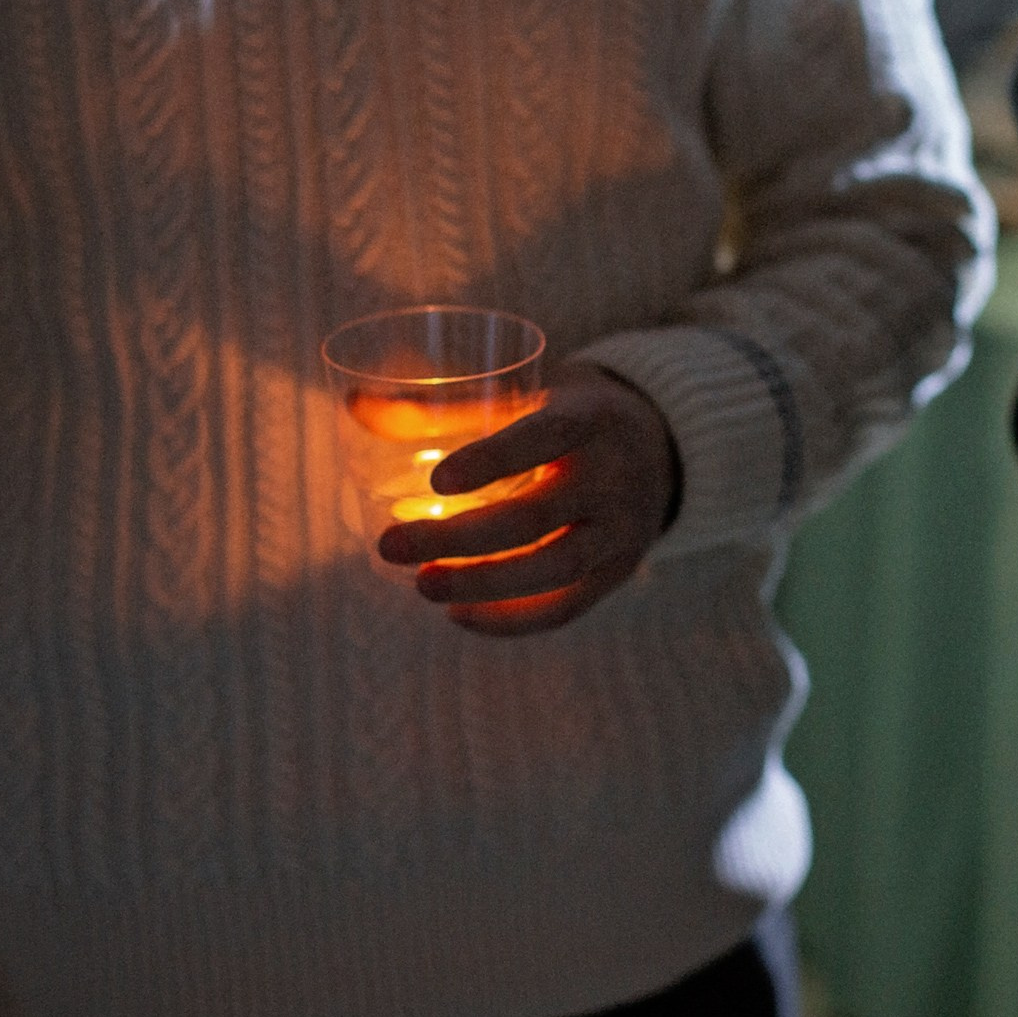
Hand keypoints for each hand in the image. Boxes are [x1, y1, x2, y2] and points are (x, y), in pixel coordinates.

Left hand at [378, 361, 678, 636]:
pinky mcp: (618, 573)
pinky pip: (565, 608)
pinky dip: (510, 619)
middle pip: (538, 516)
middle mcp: (615, 478)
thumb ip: (450, 407)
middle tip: (390, 545)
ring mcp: (622, 532)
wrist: (662, 452)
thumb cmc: (570, 420)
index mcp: (592, 419)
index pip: (546, 437)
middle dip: (458, 537)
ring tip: (422, 586)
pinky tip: (458, 614)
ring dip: (483, 584)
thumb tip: (355, 406)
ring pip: (553, 570)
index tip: (437, 480)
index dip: (494, 458)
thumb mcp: (530, 396)